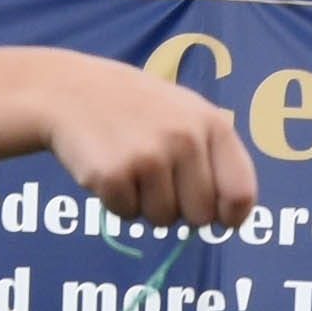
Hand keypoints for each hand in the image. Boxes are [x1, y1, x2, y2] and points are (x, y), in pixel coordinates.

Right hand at [40, 59, 256, 228]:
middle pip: (200, 216)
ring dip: (145, 204)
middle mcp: (185, 140)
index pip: (240, 192)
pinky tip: (109, 168)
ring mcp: (148, 158)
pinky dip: (116, 202)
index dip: (232, 216)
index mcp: (212, 124)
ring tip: (130, 165)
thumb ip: (213, 156)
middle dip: (181, 209)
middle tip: (158, 179)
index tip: (221, 220)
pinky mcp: (113, 175)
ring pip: (162, 220)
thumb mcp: (187, 113)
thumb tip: (231, 215)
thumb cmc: (137, 107)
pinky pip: (126, 215)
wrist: (71, 90)